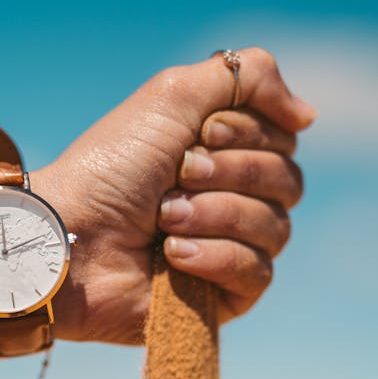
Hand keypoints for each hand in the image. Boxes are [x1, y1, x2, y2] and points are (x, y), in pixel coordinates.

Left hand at [31, 47, 315, 344]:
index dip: (246, 135)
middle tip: (177, 177)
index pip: (284, 139)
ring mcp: (228, 251)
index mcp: (224, 153)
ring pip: (277, 228)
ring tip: (164, 220)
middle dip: (230, 174)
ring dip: (216, 215)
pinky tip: (172, 257)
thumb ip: (247, 78)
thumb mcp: (174, 96)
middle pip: (288, 181)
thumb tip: (309, 116)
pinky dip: (215, 257)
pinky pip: (258, 274)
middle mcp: (231, 200)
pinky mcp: (221, 299)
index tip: (197, 137)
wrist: (68, 235)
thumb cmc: (110, 168)